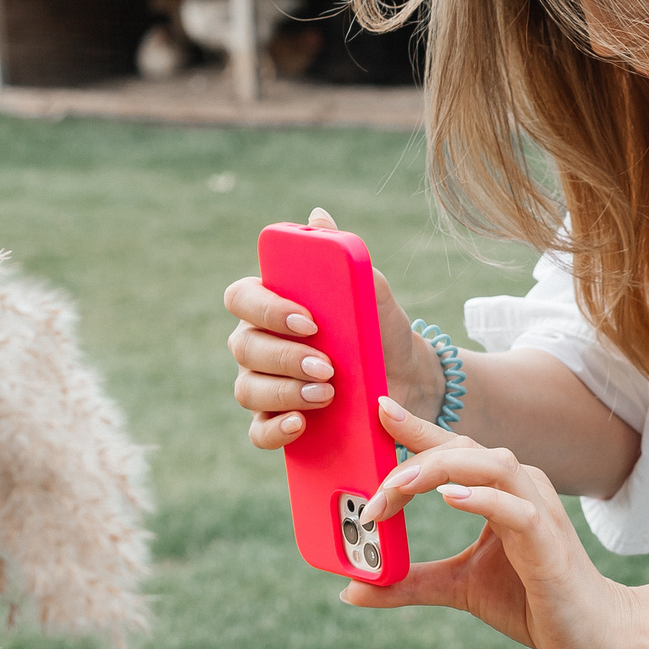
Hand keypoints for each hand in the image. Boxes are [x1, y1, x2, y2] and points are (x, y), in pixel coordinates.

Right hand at [223, 207, 443, 448]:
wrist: (408, 378)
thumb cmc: (379, 329)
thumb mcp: (371, 294)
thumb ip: (345, 258)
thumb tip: (318, 217)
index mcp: (269, 305)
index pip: (241, 298)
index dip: (267, 310)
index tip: (308, 321)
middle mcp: (257, 344)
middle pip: (244, 348)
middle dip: (285, 358)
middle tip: (327, 367)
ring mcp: (262, 384)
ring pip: (248, 389)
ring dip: (285, 392)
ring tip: (327, 394)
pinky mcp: (277, 421)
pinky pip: (258, 431)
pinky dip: (275, 430)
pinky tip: (300, 424)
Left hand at [343, 398, 641, 648]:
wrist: (589, 636)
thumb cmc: (531, 602)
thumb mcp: (457, 588)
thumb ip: (408, 583)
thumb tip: (352, 588)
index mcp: (501, 491)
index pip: (455, 447)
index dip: (418, 428)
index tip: (378, 409)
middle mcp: (522, 489)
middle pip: (466, 448)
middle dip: (413, 458)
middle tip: (371, 494)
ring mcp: (539, 513)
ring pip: (493, 464)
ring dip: (441, 469)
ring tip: (398, 486)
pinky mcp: (549, 545)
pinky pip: (519, 511)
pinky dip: (484, 499)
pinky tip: (451, 499)